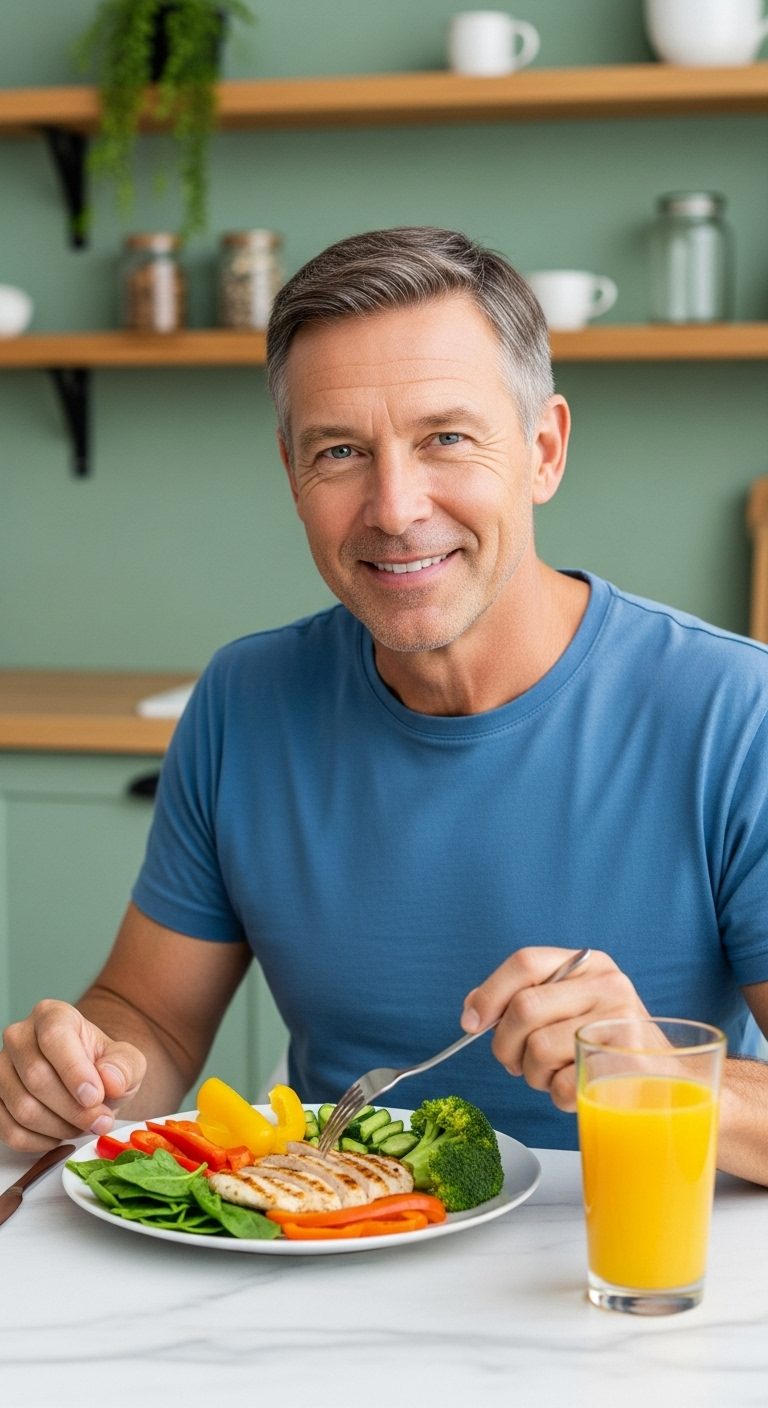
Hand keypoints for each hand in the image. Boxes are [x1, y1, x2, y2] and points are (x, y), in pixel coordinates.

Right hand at [0, 1000, 146, 1152]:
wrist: (88, 1083)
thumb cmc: (103, 1067)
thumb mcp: (128, 1062)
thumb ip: (125, 1066)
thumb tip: (109, 1080)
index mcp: (52, 1015)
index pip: (53, 1037)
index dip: (74, 1071)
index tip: (95, 1097)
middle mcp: (19, 1036)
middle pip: (36, 1077)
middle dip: (73, 1109)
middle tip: (100, 1120)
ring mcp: (1, 1068)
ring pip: (22, 1108)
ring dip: (59, 1127)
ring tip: (82, 1124)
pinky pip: (10, 1131)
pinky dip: (40, 1142)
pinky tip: (60, 1134)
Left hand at [461, 947, 647, 1110]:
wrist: (667, 1081)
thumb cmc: (604, 1043)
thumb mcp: (571, 1005)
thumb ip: (525, 998)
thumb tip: (473, 1012)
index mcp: (589, 964)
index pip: (525, 962)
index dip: (489, 993)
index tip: (470, 1023)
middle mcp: (608, 985)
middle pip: (525, 1008)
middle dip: (506, 1045)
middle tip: (515, 1062)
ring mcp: (620, 1023)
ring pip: (538, 1049)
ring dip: (534, 1075)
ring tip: (554, 1074)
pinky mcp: (626, 1066)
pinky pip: (562, 1086)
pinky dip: (558, 1096)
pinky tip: (576, 1087)